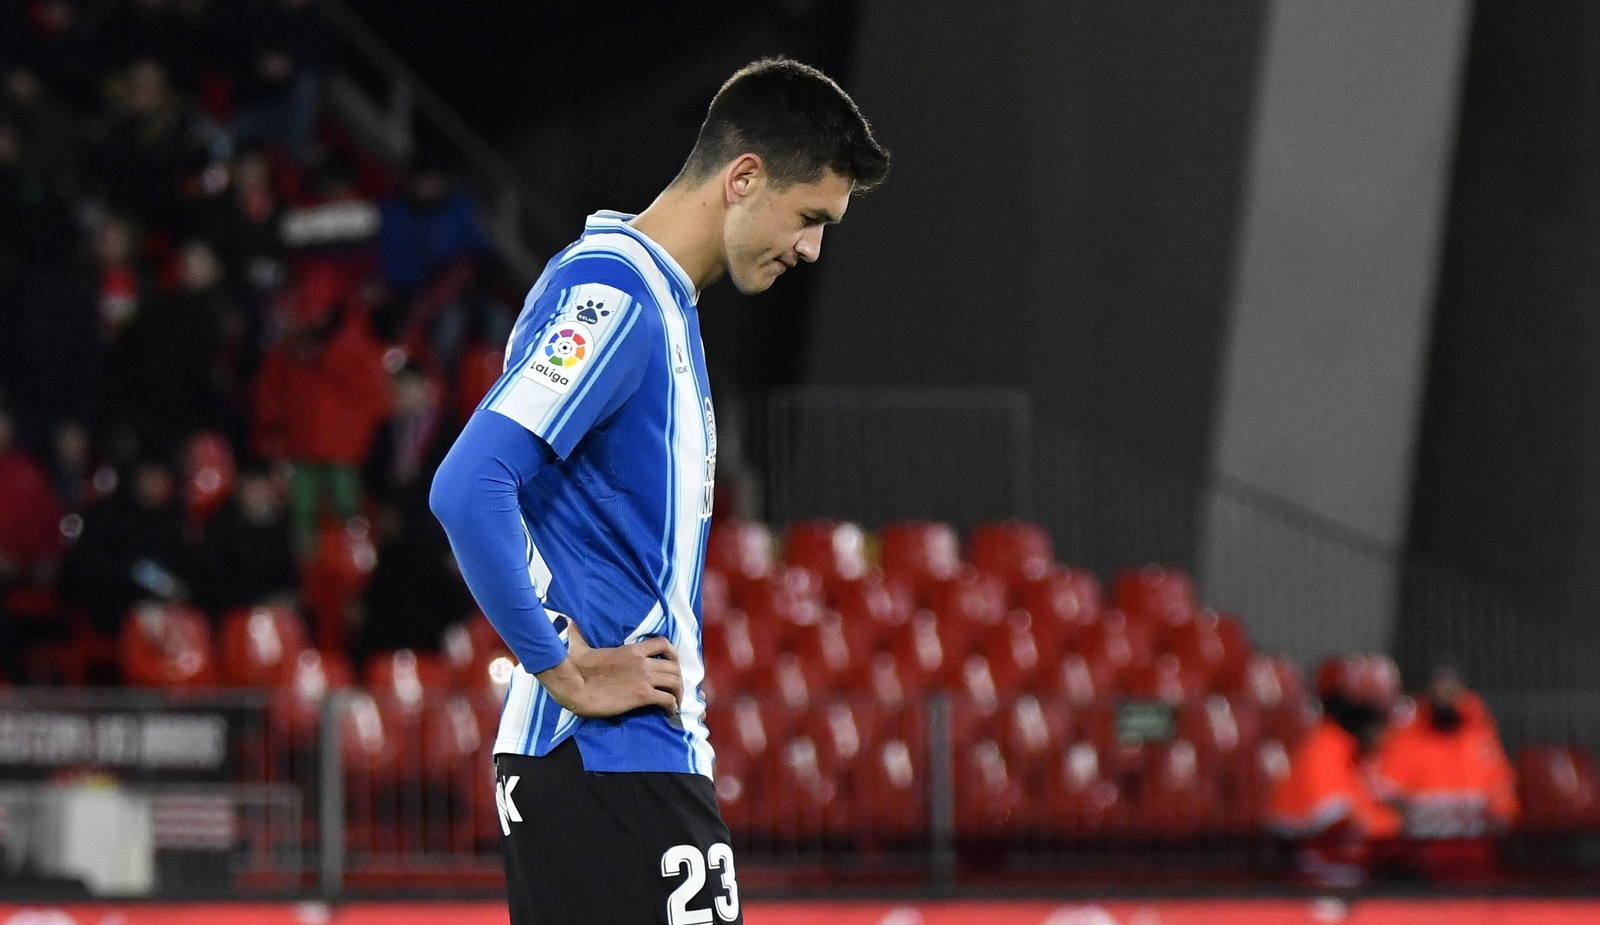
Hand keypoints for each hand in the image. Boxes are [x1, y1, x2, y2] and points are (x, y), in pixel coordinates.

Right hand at [535, 618, 682, 718]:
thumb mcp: (579, 645)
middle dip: (678, 678)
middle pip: (674, 666)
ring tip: (675, 702)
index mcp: (633, 649)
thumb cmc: (576, 668)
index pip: (663, 643)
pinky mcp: (642, 695)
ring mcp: (644, 678)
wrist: (574, 687)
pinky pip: (667, 700)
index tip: (672, 664)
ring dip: (678, 693)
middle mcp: (643, 662)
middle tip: (674, 689)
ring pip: (675, 682)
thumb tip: (569, 622)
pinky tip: (670, 712)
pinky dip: (672, 707)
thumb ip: (579, 634)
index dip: (673, 654)